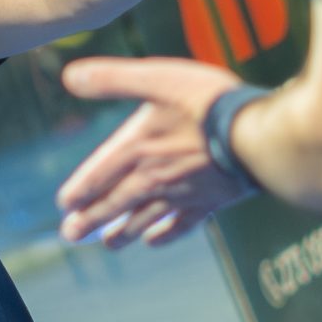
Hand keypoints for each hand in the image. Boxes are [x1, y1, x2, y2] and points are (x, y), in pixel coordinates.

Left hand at [57, 54, 260, 246]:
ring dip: (123, 232)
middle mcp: (154, 176)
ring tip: (108, 245)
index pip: (99, 174)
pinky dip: (165, 234)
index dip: (80, 190)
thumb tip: (69, 76)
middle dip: (91, 219)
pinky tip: (153, 241)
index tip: (64, 206)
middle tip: (70, 235)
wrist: (256, 136)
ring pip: (144, 217)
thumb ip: (112, 79)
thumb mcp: (156, 78)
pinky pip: (182, 224)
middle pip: (116, 202)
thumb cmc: (208, 103)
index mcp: (137, 148)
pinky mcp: (209, 201)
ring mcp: (182, 193)